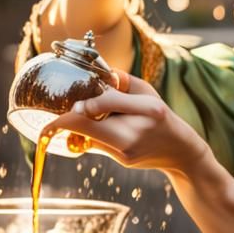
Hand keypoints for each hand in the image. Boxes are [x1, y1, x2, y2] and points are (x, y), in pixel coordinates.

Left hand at [42, 71, 216, 182]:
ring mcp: (128, 150)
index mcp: (148, 108)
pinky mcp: (122, 160)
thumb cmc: (161, 115)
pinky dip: (91, 135)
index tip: (66, 104)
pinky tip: (100, 130)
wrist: (180, 152)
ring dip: (79, 127)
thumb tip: (92, 72)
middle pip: (85, 126)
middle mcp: (136, 131)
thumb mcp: (147, 92)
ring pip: (88, 137)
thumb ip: (120, 82)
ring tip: (81, 118)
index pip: (102, 105)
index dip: (77, 106)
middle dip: (64, 121)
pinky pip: (96, 145)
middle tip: (53, 117)